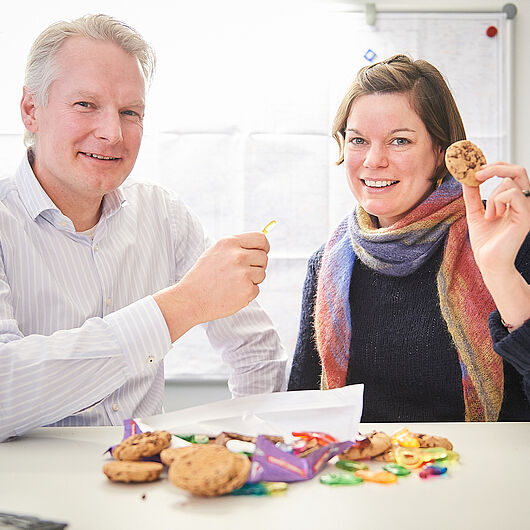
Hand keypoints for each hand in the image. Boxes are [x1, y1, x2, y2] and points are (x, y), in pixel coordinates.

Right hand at [154, 232, 269, 340]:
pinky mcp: (247, 290)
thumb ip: (236, 247)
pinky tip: (231, 294)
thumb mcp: (216, 252)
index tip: (263, 252)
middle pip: (264, 257)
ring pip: (261, 274)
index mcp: (230, 243)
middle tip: (241, 274)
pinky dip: (247, 294)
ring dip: (252, 281)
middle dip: (257, 266)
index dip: (264, 247)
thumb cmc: (203, 276)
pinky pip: (256, 290)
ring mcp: (243, 273)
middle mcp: (238, 255)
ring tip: (232, 284)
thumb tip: (260, 246)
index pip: (261, 239)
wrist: (190, 299)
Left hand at [462, 162, 529, 274]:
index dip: (495, 166)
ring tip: (488, 215)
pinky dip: (497, 201)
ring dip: (492, 196)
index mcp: (514, 201)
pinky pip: (513, 194)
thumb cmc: (485, 241)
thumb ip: (472, 196)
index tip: (476, 170)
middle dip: (496, 167)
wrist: (488, 262)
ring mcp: (526, 209)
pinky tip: (493, 216)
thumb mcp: (474, 213)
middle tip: (477, 174)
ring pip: (511, 182)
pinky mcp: (525, 216)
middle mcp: (523, 202)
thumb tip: (466, 178)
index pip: (512, 173)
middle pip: (519, 170)